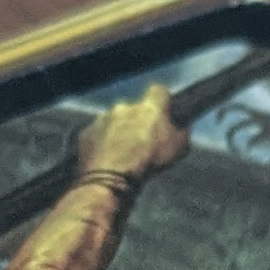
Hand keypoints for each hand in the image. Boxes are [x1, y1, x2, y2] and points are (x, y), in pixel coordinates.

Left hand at [72, 82, 190, 191]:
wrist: (111, 178)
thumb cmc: (146, 162)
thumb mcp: (178, 148)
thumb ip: (181, 132)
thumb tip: (183, 126)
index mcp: (149, 107)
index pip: (158, 91)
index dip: (161, 101)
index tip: (162, 111)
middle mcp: (124, 107)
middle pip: (134, 109)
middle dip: (137, 122)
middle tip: (141, 142)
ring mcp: (102, 119)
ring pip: (113, 121)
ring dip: (118, 133)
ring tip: (122, 155)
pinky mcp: (87, 133)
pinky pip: (96, 135)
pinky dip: (101, 144)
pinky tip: (107, 159)